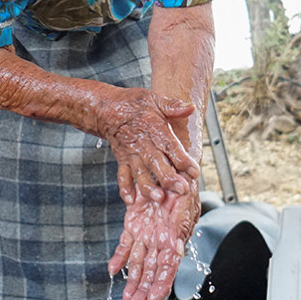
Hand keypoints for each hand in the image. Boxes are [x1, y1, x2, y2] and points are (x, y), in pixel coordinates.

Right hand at [96, 87, 198, 202]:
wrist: (106, 109)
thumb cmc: (133, 104)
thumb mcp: (153, 99)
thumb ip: (172, 105)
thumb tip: (190, 107)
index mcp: (154, 128)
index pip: (170, 146)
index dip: (182, 159)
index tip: (194, 171)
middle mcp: (142, 144)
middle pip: (157, 163)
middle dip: (169, 177)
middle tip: (182, 189)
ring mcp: (131, 154)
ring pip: (141, 173)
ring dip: (149, 186)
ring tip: (159, 197)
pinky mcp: (123, 161)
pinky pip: (123, 176)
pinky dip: (125, 188)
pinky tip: (131, 200)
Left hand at [108, 181, 201, 299]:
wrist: (169, 167)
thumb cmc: (182, 184)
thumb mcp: (186, 203)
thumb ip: (180, 227)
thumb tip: (176, 249)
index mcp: (175, 237)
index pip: (168, 268)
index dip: (160, 285)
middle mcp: (160, 240)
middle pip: (151, 270)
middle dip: (144, 290)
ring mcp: (147, 234)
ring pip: (138, 263)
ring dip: (133, 281)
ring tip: (127, 299)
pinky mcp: (134, 225)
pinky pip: (125, 245)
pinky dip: (119, 258)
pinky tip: (113, 270)